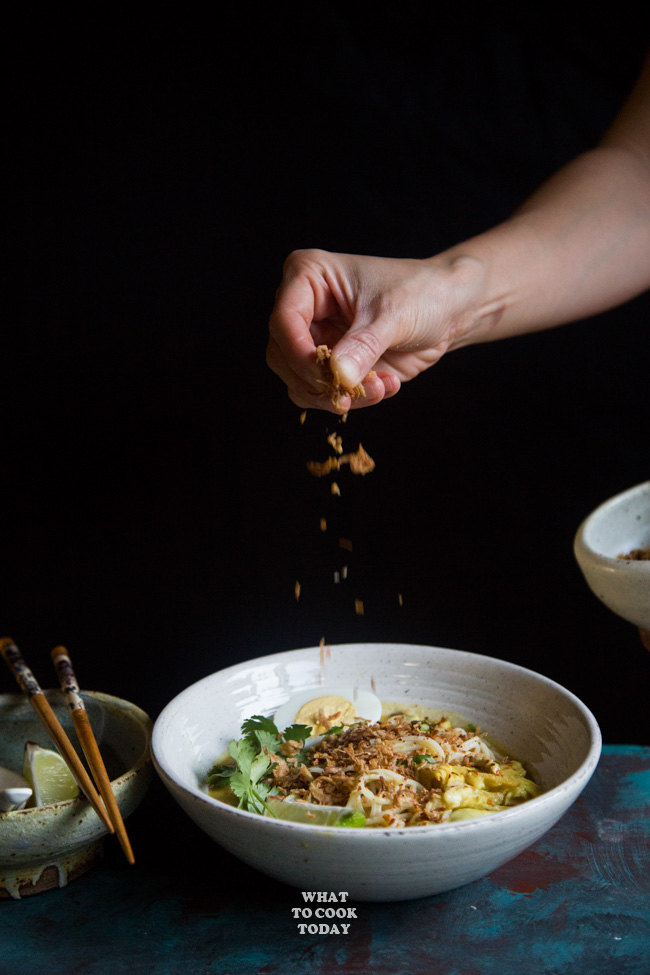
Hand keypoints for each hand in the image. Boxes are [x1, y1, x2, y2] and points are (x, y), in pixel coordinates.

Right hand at [267, 249, 481, 411]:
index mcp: (308, 277)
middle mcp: (304, 308)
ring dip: (338, 395)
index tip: (328, 375)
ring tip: (380, 388)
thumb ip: (362, 346)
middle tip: (353, 391)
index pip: (283, 321)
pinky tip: (385, 385)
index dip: (299, 353)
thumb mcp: (392, 315)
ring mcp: (315, 339)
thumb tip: (338, 376)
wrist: (448, 309)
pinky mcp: (332, 365)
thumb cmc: (421, 292)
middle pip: (283, 357)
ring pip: (300, 382)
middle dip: (318, 381)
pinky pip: (325, 393)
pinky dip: (352, 398)